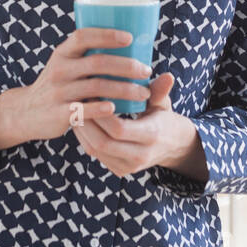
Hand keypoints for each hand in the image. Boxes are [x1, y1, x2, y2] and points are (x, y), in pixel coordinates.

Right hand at [0, 27, 152, 151]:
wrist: (26, 112)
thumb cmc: (58, 84)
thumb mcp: (64, 63)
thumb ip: (86, 54)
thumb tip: (129, 40)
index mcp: (62, 53)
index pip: (84, 36)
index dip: (107, 35)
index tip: (130, 38)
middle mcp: (59, 69)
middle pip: (97, 62)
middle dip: (126, 66)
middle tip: (146, 71)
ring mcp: (59, 92)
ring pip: (96, 87)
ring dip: (124, 90)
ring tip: (143, 93)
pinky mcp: (59, 114)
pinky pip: (84, 110)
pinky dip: (102, 108)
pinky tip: (117, 108)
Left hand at [72, 72, 198, 178]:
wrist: (171, 145)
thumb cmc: (163, 116)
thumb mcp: (163, 103)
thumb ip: (160, 91)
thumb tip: (168, 76)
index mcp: (152, 136)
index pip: (119, 129)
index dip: (101, 113)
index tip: (92, 94)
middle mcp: (140, 155)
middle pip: (102, 143)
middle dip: (86, 122)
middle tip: (76, 102)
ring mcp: (128, 166)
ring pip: (95, 150)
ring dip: (82, 130)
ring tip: (76, 110)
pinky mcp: (119, 170)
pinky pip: (95, 155)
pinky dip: (85, 138)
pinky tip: (81, 121)